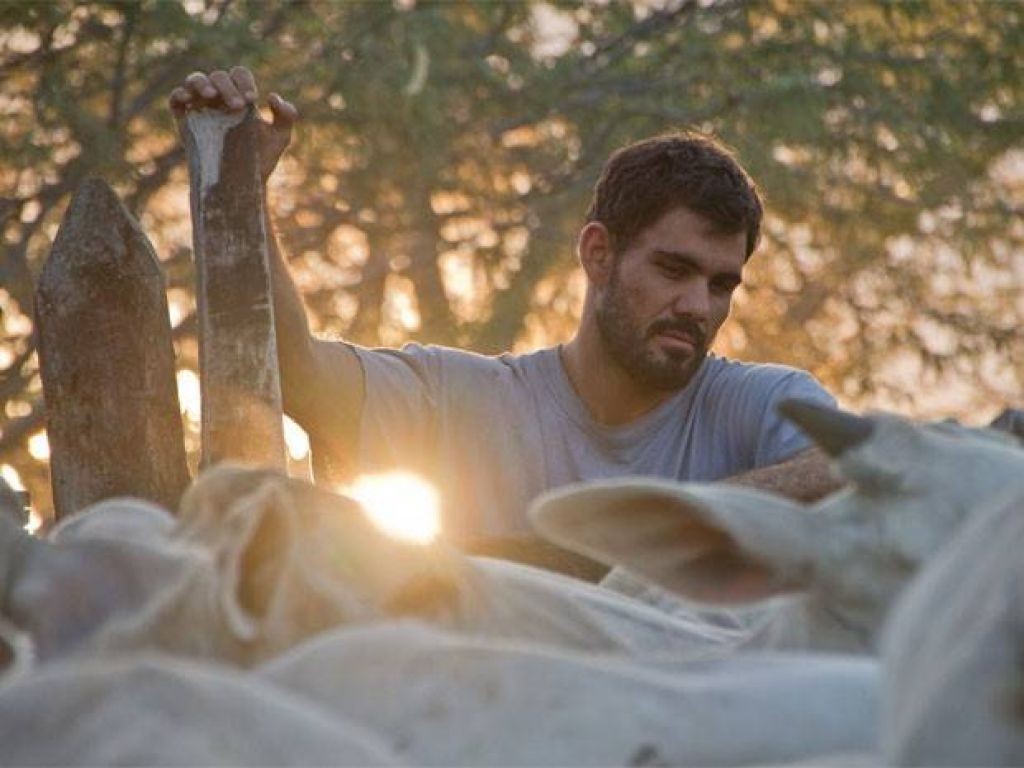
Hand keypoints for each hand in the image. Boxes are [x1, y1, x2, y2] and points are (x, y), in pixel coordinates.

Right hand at [169, 66, 297, 182]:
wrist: (240, 184)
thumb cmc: (260, 157)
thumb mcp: (280, 137)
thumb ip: (286, 116)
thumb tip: (273, 97)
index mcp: (240, 94)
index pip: (239, 75)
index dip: (244, 82)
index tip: (252, 100)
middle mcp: (219, 96)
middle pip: (219, 77)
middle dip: (228, 88)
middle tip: (238, 106)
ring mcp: (200, 106)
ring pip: (195, 80)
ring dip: (201, 83)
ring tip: (210, 95)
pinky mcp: (184, 119)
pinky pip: (176, 99)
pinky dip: (179, 94)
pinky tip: (188, 99)